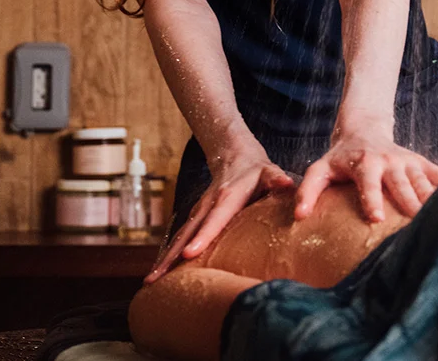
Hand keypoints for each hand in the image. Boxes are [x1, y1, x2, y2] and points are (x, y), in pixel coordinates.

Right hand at [144, 139, 293, 283]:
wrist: (234, 155)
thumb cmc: (256, 170)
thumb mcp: (269, 172)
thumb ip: (276, 180)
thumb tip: (288, 185)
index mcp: (226, 198)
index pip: (214, 219)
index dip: (202, 236)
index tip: (189, 254)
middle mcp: (207, 205)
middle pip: (187, 232)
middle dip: (173, 255)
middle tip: (156, 278)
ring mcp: (198, 211)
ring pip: (179, 236)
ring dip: (165, 258)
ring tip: (150, 282)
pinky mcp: (195, 217)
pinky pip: (180, 237)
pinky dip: (169, 254)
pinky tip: (160, 274)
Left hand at [294, 119, 437, 222]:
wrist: (364, 130)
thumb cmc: (340, 158)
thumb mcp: (320, 168)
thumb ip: (309, 190)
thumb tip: (300, 216)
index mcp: (364, 163)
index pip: (368, 182)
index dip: (372, 198)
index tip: (376, 217)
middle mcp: (389, 161)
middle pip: (402, 184)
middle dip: (411, 203)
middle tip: (419, 224)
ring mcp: (409, 162)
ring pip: (424, 181)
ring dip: (436, 198)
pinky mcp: (422, 163)